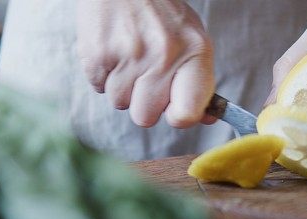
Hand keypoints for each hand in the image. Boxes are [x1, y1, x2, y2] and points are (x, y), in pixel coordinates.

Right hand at [76, 0, 215, 127]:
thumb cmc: (161, 12)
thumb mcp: (191, 39)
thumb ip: (199, 81)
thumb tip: (208, 118)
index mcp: (195, 52)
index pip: (187, 113)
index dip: (177, 116)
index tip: (173, 107)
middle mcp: (164, 55)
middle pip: (145, 117)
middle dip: (142, 101)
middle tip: (144, 73)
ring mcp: (130, 55)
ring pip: (120, 103)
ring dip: (122, 86)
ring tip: (128, 55)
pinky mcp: (99, 54)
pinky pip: (98, 88)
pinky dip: (103, 74)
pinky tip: (113, 50)